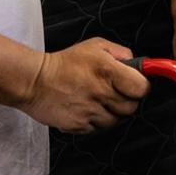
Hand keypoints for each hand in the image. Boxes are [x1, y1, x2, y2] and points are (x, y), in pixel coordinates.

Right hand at [18, 38, 148, 132]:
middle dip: (127, 100)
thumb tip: (136, 63)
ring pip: (115, 120)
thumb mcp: (95, 46)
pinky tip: (86, 108)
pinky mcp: (79, 125)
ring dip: (111, 112)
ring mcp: (90, 111)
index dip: (141, 87)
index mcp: (108, 71)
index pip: (141, 88)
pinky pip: (98, 128)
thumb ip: (120, 53)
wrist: (34, 81)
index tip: (136, 84)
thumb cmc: (64, 63)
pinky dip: (95, 121)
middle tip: (114, 92)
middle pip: (131, 107)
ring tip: (97, 100)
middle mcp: (101, 92)